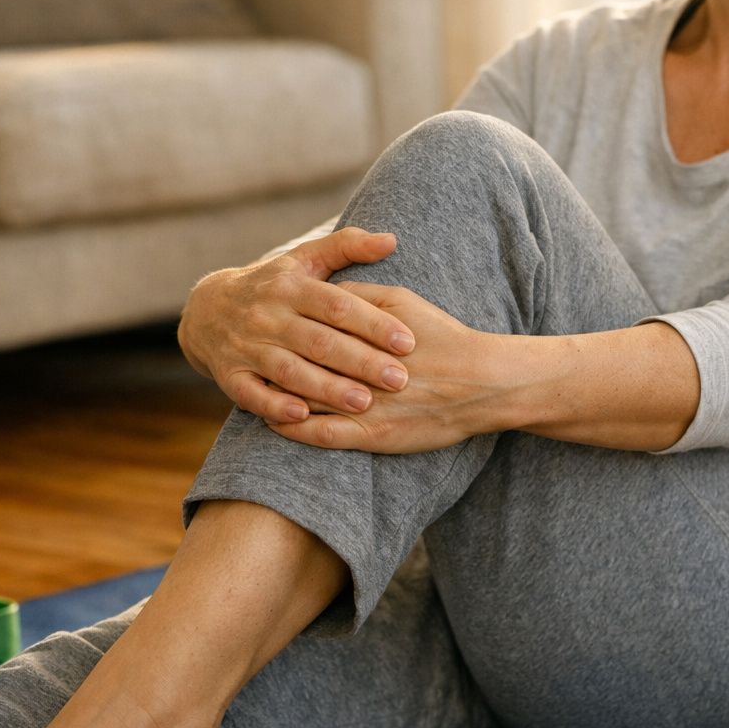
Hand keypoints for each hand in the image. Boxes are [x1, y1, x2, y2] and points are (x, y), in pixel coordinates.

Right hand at [178, 227, 417, 421]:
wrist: (207, 310)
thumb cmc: (274, 284)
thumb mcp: (305, 258)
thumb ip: (348, 246)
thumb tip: (392, 240)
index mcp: (291, 287)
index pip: (337, 305)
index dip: (373, 324)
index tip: (408, 342)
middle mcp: (267, 315)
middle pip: (319, 341)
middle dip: (361, 362)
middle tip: (399, 380)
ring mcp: (246, 346)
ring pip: (289, 371)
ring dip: (327, 389)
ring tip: (364, 403)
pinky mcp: (229, 374)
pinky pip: (251, 393)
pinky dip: (275, 405)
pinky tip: (303, 415)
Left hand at [263, 282, 510, 453]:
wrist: (481, 383)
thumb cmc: (444, 338)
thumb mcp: (402, 301)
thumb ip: (360, 293)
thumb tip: (326, 290)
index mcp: (362, 331)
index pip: (309, 327)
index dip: (283, 324)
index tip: (262, 320)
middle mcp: (357, 369)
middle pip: (300, 362)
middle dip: (271, 358)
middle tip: (246, 352)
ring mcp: (363, 406)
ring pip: (304, 400)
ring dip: (276, 394)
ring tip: (257, 386)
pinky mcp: (371, 437)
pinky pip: (320, 435)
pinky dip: (293, 429)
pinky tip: (277, 423)